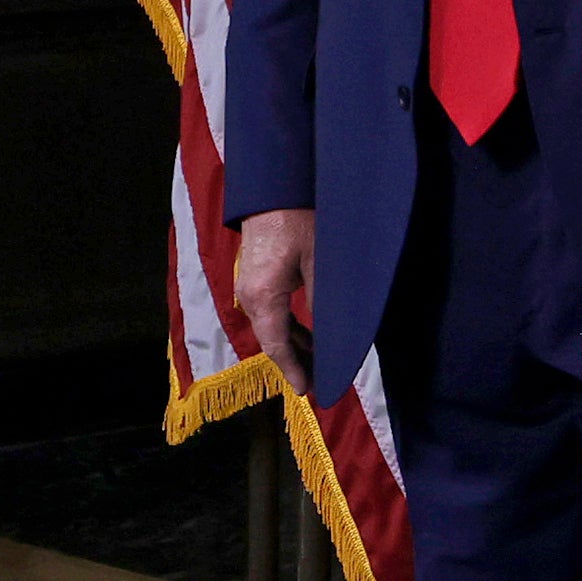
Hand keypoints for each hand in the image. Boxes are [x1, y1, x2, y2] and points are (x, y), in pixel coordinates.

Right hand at [234, 207, 319, 397]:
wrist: (272, 189)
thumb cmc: (297, 219)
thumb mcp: (319, 262)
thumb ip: (322, 300)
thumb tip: (332, 335)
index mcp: (262, 296)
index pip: (277, 345)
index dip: (293, 370)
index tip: (308, 391)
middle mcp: (249, 296)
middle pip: (274, 340)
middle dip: (296, 364)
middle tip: (320, 384)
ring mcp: (249, 288)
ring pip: (273, 328)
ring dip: (294, 347)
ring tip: (318, 366)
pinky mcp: (256, 279)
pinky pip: (272, 313)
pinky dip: (289, 329)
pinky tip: (308, 338)